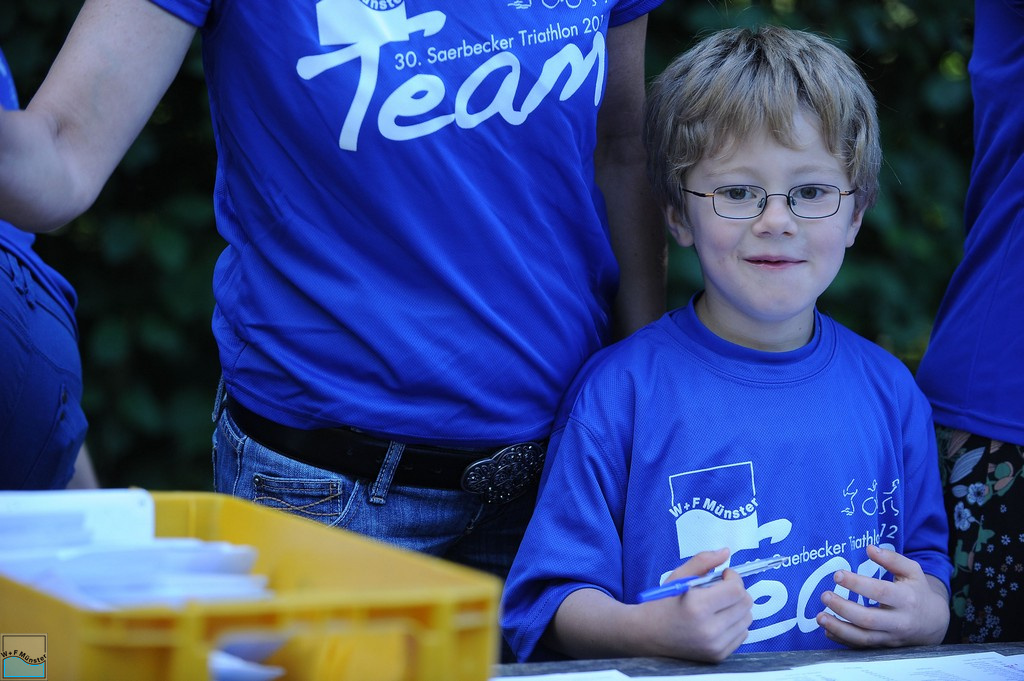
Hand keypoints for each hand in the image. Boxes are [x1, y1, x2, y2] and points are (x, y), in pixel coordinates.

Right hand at [641, 548, 753, 661]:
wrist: (647, 634)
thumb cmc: (662, 603)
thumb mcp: (678, 577)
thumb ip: (703, 561)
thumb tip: (726, 552)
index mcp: (697, 606)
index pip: (736, 589)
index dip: (733, 577)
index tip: (723, 575)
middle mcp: (709, 629)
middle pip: (745, 604)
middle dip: (737, 591)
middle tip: (722, 589)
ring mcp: (715, 645)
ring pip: (747, 619)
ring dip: (737, 607)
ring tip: (719, 605)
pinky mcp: (718, 656)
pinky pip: (742, 634)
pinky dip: (735, 624)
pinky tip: (718, 620)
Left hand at [816, 543, 948, 647]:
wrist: (933, 624)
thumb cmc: (917, 592)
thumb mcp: (913, 572)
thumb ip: (892, 559)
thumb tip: (870, 548)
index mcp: (906, 599)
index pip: (880, 592)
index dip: (857, 584)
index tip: (837, 575)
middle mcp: (899, 621)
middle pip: (868, 619)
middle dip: (843, 608)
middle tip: (825, 595)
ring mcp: (891, 637)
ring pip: (863, 638)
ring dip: (839, 628)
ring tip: (820, 617)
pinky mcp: (883, 647)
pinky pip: (861, 648)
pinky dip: (843, 640)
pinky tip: (828, 631)